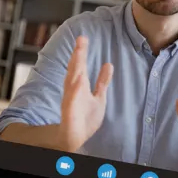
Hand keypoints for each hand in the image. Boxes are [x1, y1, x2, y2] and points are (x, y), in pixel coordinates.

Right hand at [59, 36, 112, 151]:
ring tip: (79, 52)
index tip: (83, 38)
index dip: (81, 52)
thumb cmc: (85, 119)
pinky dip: (75, 90)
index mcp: (79, 86)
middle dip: (78, 55)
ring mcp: (71, 101)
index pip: (80, 66)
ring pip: (72, 81)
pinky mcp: (70, 113)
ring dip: (75, 67)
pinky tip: (79, 80)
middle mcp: (73, 91)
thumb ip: (102, 82)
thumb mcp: (98, 97)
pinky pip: (72, 101)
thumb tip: (108, 65)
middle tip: (81, 39)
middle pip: (76, 69)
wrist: (76, 138)